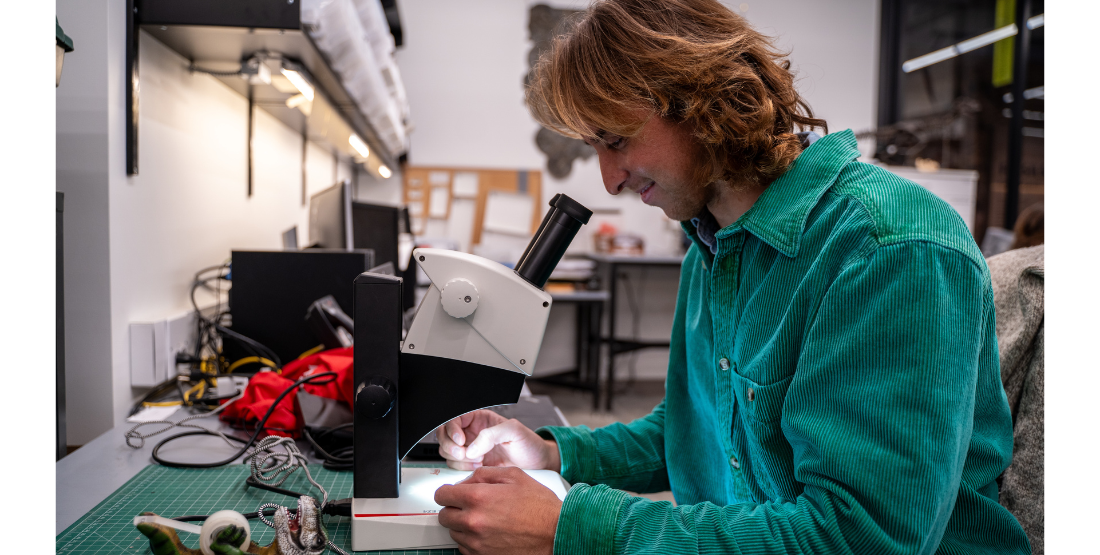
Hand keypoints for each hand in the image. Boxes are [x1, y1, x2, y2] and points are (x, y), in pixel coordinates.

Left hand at [435, 466, 561, 554]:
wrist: (555, 533)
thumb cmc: (539, 506)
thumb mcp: (514, 476)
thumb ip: (484, 474)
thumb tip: (466, 481)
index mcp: (478, 498)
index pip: (442, 495)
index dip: (447, 492)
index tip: (452, 493)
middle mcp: (473, 522)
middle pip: (444, 515)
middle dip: (454, 508)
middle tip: (469, 506)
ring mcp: (477, 542)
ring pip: (454, 532)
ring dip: (463, 525)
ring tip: (484, 519)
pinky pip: (464, 548)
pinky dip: (472, 540)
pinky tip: (488, 532)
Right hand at [436, 410, 559, 471]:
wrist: (537, 465)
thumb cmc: (529, 444)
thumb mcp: (514, 431)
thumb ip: (492, 434)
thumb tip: (471, 447)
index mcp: (479, 419)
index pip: (454, 419)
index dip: (452, 429)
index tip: (461, 441)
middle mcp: (471, 433)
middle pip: (444, 435)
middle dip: (450, 446)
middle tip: (463, 454)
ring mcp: (470, 449)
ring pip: (447, 452)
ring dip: (458, 459)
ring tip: (478, 460)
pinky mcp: (471, 465)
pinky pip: (455, 466)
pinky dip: (462, 468)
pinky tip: (478, 467)